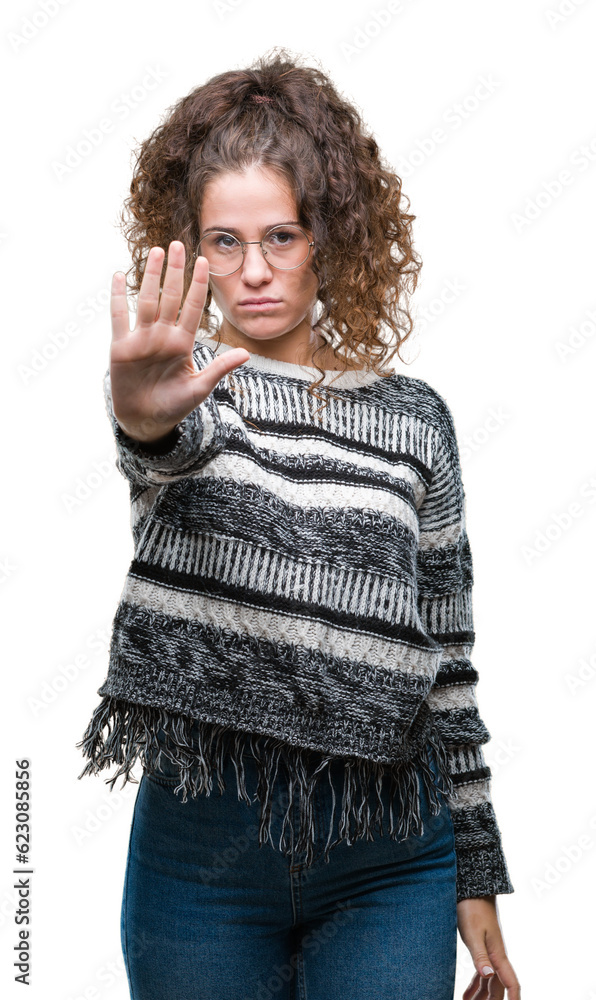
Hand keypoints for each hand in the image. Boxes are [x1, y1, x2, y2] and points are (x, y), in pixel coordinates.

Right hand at [109, 240, 249, 442]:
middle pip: (170, 297)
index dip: (198, 285)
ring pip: (147, 301)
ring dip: (151, 277)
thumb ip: (219, 369)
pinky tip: (119, 275)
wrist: (146, 421)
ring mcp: (142, 339)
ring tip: (156, 252)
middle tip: (179, 244)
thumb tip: (245, 353)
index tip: (204, 261)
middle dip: (175, 272)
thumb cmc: (174, 405)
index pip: (192, 308)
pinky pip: (119, 317)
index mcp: (182, 343)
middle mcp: (163, 336)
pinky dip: (118, 298)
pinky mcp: (121, 347)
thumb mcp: (200, 389)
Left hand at [458, 895, 520, 998]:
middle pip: (498, 987)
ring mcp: (489, 952)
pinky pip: (482, 973)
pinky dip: (476, 986)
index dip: (514, 998)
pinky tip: (467, 995)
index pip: (511, 982)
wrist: (472, 890)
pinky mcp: (481, 947)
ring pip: (489, 982)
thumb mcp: (472, 933)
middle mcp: (496, 956)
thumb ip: (480, 955)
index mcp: (498, 955)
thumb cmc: (472, 909)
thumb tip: (488, 976)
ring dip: (482, 997)